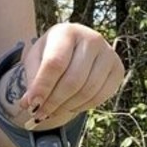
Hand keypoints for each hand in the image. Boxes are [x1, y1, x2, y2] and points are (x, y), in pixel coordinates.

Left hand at [2, 23, 123, 130]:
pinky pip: (100, 96)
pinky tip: (69, 106)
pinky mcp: (118, 69)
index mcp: (67, 32)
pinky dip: (82, 107)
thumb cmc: (50, 54)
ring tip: (51, 112)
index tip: (31, 105)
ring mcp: (109, 53)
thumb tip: (29, 105)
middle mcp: (92, 38)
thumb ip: (32, 80)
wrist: (74, 49)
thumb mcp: (35, 61)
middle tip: (39, 114)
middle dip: (54, 102)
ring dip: (66, 107)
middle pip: (73, 80)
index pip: (55, 63)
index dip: (43, 87)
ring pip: (87, 91)